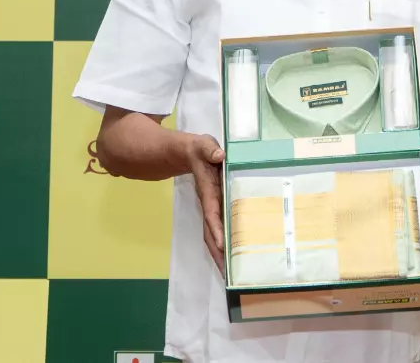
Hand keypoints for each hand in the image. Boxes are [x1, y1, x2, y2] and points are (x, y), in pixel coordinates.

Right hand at [180, 132, 226, 273]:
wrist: (188, 154)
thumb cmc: (199, 150)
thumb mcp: (203, 145)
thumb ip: (209, 149)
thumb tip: (219, 156)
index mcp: (207, 190)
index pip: (211, 211)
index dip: (215, 227)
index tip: (220, 244)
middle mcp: (208, 203)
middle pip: (210, 232)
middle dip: (217, 252)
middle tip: (227, 273)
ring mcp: (211, 208)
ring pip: (213, 234)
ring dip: (220, 253)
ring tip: (230, 274)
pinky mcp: (215, 208)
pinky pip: (218, 229)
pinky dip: (223, 244)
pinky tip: (231, 257)